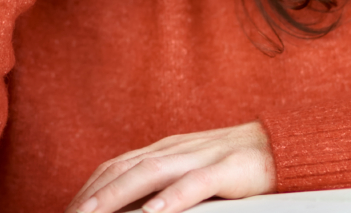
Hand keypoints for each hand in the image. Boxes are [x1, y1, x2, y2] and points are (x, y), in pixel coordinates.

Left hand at [64, 121, 275, 212]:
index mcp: (164, 150)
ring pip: (150, 173)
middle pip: (125, 168)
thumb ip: (161, 182)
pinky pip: (196, 182)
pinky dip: (172, 197)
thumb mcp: (189, 169)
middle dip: (94, 194)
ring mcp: (200, 156)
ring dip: (118, 195)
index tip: (71, 208)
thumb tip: (130, 206)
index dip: (91, 186)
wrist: (279, 144)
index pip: (117, 165)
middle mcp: (175, 149)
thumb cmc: (231, 163)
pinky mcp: (227, 168)